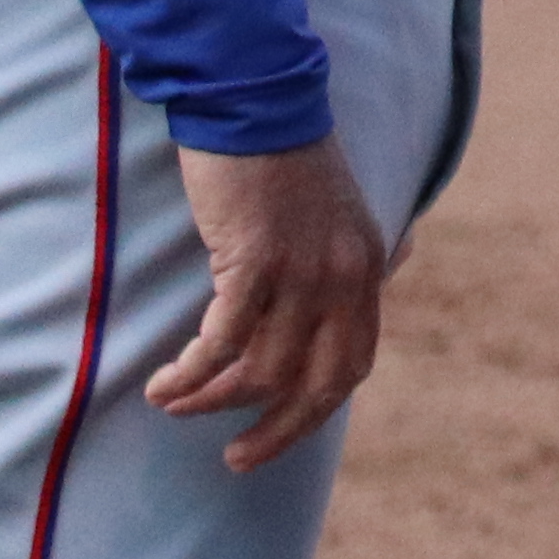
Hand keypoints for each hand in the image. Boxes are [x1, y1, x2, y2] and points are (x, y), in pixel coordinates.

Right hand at [151, 138, 389, 471]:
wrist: (254, 98)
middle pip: (315, 384)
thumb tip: (395, 263)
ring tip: (173, 403)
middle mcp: (343, 276)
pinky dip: (191, 372)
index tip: (275, 435)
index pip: (352, 365)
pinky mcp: (254, 260)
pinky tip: (164, 383)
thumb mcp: (341, 207)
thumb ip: (359, 247)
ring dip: (212, 399)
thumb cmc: (284, 153)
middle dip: (275, 432)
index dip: (314, 410)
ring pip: (261, 369)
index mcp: (366, 267)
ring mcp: (302, 270)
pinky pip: (222, 342)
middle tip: (237, 459)